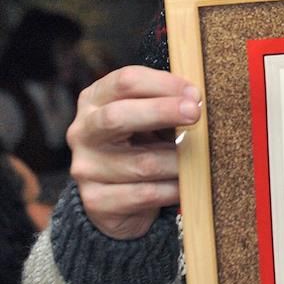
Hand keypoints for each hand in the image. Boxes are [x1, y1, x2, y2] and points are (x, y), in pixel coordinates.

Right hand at [67, 65, 199, 239]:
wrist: (121, 198)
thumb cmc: (144, 143)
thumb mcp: (151, 117)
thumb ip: (168, 103)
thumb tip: (198, 98)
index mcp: (95, 100)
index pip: (125, 82)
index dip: (163, 84)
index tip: (194, 92)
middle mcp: (83, 132)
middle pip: (117, 116)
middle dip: (162, 112)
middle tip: (195, 112)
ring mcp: (86, 168)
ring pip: (143, 163)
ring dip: (179, 160)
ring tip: (200, 158)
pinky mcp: (97, 201)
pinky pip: (147, 194)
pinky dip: (174, 189)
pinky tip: (187, 184)